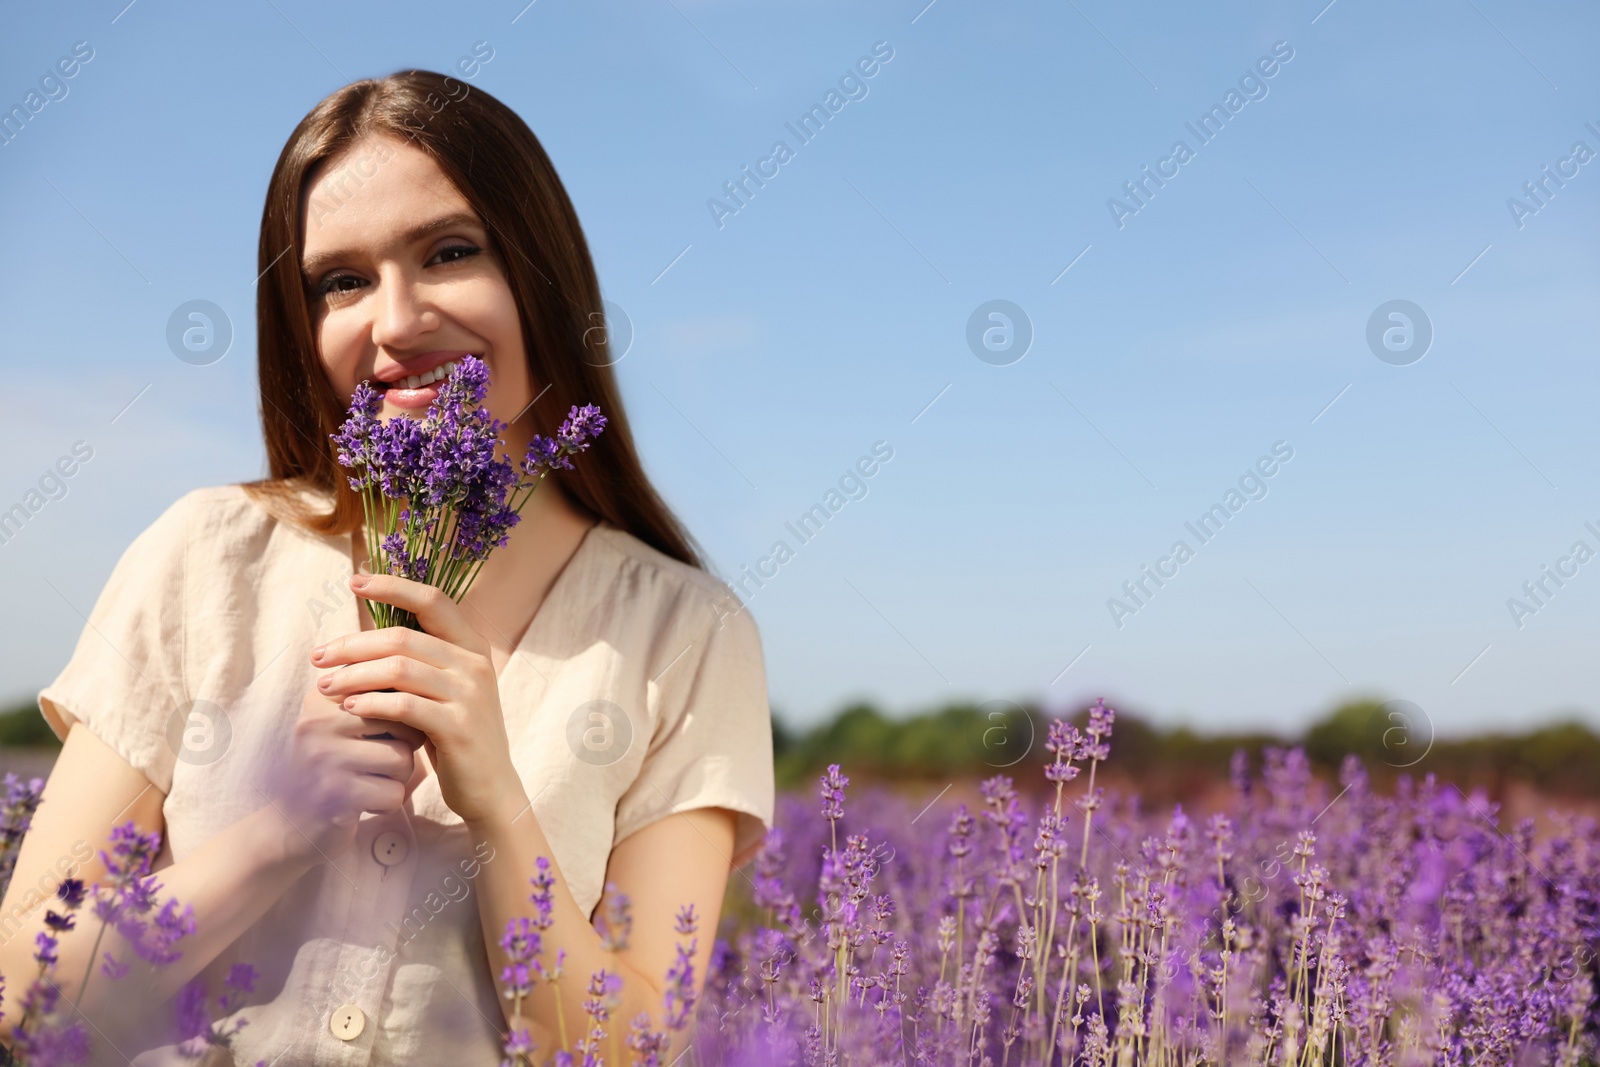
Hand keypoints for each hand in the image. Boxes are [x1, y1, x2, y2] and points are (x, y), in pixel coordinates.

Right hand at [270, 683, 426, 861]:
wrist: (294, 823)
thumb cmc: (339, 765)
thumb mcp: (350, 724)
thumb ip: (380, 698)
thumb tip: (429, 674)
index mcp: (323, 696)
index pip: (391, 688)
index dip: (406, 714)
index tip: (390, 732)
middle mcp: (318, 722)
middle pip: (403, 723)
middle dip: (406, 745)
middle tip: (381, 759)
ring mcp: (322, 759)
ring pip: (402, 759)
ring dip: (398, 778)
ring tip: (371, 780)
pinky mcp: (333, 796)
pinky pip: (393, 794)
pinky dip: (388, 803)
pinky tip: (365, 803)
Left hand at [309, 573, 526, 827]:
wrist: (489, 786)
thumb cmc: (455, 733)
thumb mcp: (444, 688)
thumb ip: (418, 659)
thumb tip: (364, 635)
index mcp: (471, 646)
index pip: (433, 600)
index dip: (393, 586)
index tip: (355, 581)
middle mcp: (474, 664)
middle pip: (402, 637)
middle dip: (352, 644)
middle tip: (318, 657)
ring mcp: (470, 695)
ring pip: (399, 669)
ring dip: (354, 675)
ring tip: (325, 686)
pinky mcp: (459, 727)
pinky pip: (404, 706)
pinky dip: (371, 703)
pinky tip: (349, 707)